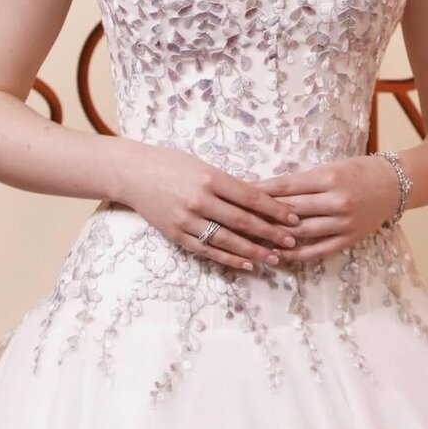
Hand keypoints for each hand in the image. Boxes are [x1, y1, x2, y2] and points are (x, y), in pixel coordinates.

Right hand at [121, 146, 302, 271]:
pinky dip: (229, 258)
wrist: (133, 174)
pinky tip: (247, 263)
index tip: (294, 218)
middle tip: (291, 240)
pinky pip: (208, 251)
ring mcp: (187, 220)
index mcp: (210, 178)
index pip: (250, 197)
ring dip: (254, 251)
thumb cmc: (173, 164)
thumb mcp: (203, 166)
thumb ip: (228, 183)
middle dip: (270, 233)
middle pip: (242, 221)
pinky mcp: (177, 235)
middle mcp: (199, 200)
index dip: (274, 209)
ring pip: (227, 240)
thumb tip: (262, 200)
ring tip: (274, 258)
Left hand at [251, 154, 401, 262]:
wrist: (395, 184)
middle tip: (238, 219)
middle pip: (289, 211)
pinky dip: (297, 254)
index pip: (285, 187)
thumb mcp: (330, 167)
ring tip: (253, 239)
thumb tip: (267, 190)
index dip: (260, 191)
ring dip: (275, 237)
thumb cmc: (359, 170)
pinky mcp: (349, 238)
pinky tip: (280, 254)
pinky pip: (319, 250)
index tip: (239, 193)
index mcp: (327, 177)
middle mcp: (335, 200)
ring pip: (301, 233)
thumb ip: (302, 181)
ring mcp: (343, 222)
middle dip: (262, 215)